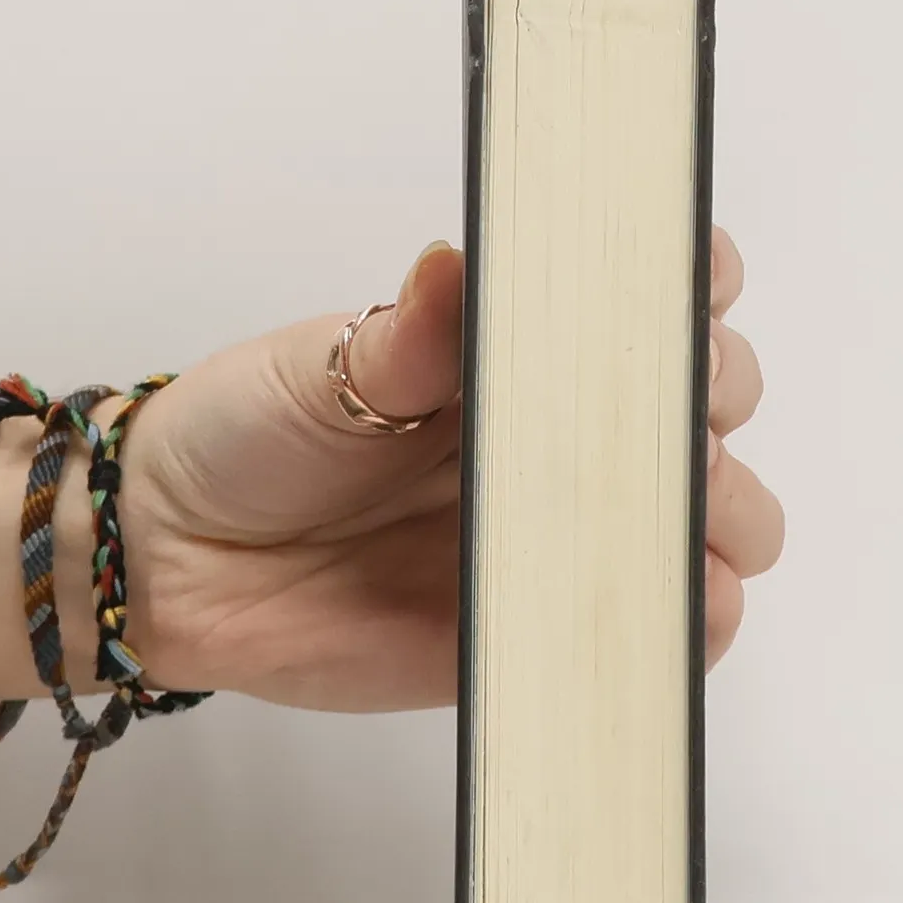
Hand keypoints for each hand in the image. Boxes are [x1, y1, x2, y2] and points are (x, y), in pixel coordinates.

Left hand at [117, 231, 783, 711]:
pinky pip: (664, 632)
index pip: (653, 297)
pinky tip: (680, 603)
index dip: (698, 285)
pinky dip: (697, 618)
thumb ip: (404, 337)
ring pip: (719, 520)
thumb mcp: (316, 373)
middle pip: (713, 404)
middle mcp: (567, 434)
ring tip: (674, 513)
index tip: (695, 289)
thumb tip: (457, 270)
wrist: (176, 568)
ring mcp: (571, 534)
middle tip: (671, 412)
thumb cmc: (246, 440)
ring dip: (726, 512)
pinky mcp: (553, 632)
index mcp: (522, 347)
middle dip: (717, 399)